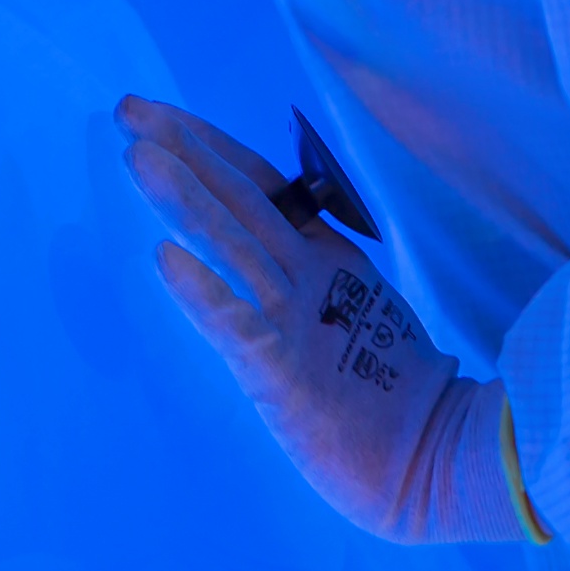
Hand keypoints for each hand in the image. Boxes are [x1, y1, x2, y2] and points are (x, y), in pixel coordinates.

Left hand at [118, 96, 521, 543]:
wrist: (442, 462)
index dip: (209, 147)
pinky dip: (203, 290)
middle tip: (127, 108)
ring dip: (185, 199)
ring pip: (235, 245)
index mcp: (326, 259)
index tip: (157, 118)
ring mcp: (299, 320)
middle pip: (241, 198)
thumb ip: (316, 278)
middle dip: (184, 151)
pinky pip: (238, 326)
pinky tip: (164, 260)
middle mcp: (309, 276)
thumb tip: (270, 249)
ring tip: (138, 159)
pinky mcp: (287, 373)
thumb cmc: (391, 399)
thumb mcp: (351, 318)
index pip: (260, 187)